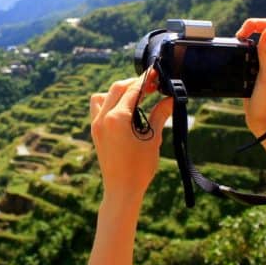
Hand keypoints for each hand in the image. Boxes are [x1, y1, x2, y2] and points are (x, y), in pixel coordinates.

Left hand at [89, 70, 173, 202]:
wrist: (121, 190)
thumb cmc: (140, 168)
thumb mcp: (153, 139)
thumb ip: (160, 115)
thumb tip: (170, 99)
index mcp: (117, 118)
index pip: (132, 90)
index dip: (146, 80)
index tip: (157, 74)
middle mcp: (102, 118)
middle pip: (117, 88)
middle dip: (134, 83)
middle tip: (152, 85)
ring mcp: (96, 124)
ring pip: (103, 96)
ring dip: (119, 91)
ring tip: (137, 96)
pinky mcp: (95, 131)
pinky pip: (97, 108)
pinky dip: (109, 102)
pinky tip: (125, 109)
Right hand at [236, 18, 265, 139]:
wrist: (265, 124)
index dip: (256, 25)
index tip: (242, 34)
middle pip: (261, 30)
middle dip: (247, 30)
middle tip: (237, 40)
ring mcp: (265, 63)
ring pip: (253, 42)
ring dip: (242, 42)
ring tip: (235, 50)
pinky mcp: (255, 70)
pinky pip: (246, 54)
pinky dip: (239, 52)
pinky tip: (235, 60)